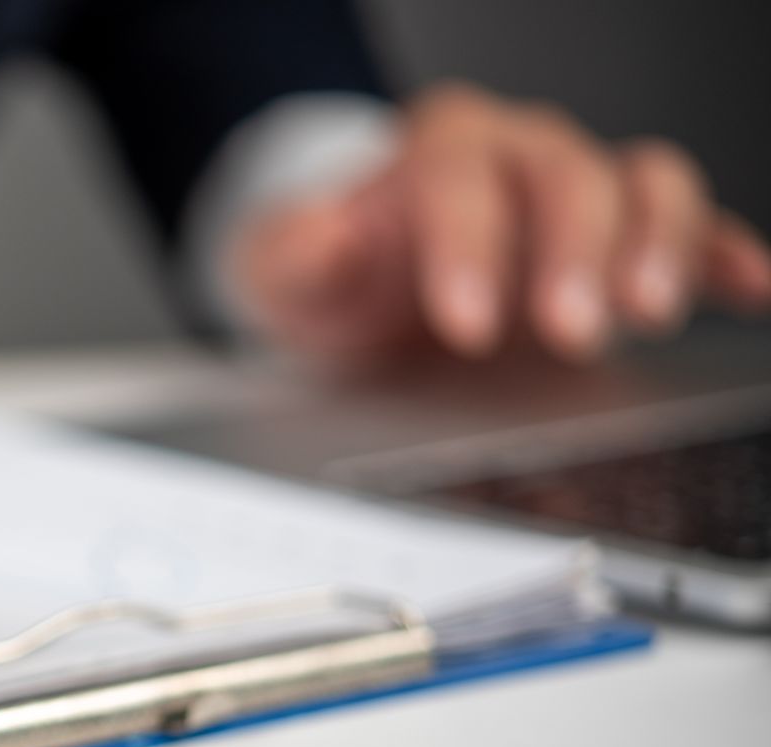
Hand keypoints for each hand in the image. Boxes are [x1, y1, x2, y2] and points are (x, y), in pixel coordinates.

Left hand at [232, 82, 770, 363]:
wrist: (361, 279)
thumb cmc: (331, 270)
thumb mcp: (284, 270)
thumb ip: (295, 254)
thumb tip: (319, 233)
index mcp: (435, 151)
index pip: (459, 178)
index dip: (467, 246)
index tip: (466, 323)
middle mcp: (519, 154)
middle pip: (565, 175)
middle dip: (572, 253)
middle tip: (568, 331)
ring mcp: (578, 192)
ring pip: (641, 182)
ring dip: (654, 244)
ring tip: (644, 313)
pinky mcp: (619, 241)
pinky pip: (690, 230)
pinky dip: (719, 256)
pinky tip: (745, 291)